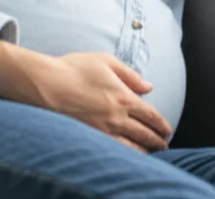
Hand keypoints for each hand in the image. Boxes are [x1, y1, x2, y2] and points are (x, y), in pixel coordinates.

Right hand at [36, 52, 172, 152]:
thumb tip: (148, 87)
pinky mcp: (88, 136)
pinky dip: (124, 153)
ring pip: (130, 145)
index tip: (167, 130)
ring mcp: (102, 129)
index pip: (150, 116)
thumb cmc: (75, 69)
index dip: (161, 124)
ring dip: (144, 149)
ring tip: (151, 152)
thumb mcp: (107, 62)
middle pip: (144, 133)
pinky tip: (127, 153)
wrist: (47, 84)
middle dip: (157, 140)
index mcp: (124, 97)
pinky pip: (112, 150)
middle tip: (163, 144)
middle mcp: (116, 117)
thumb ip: (130, 75)